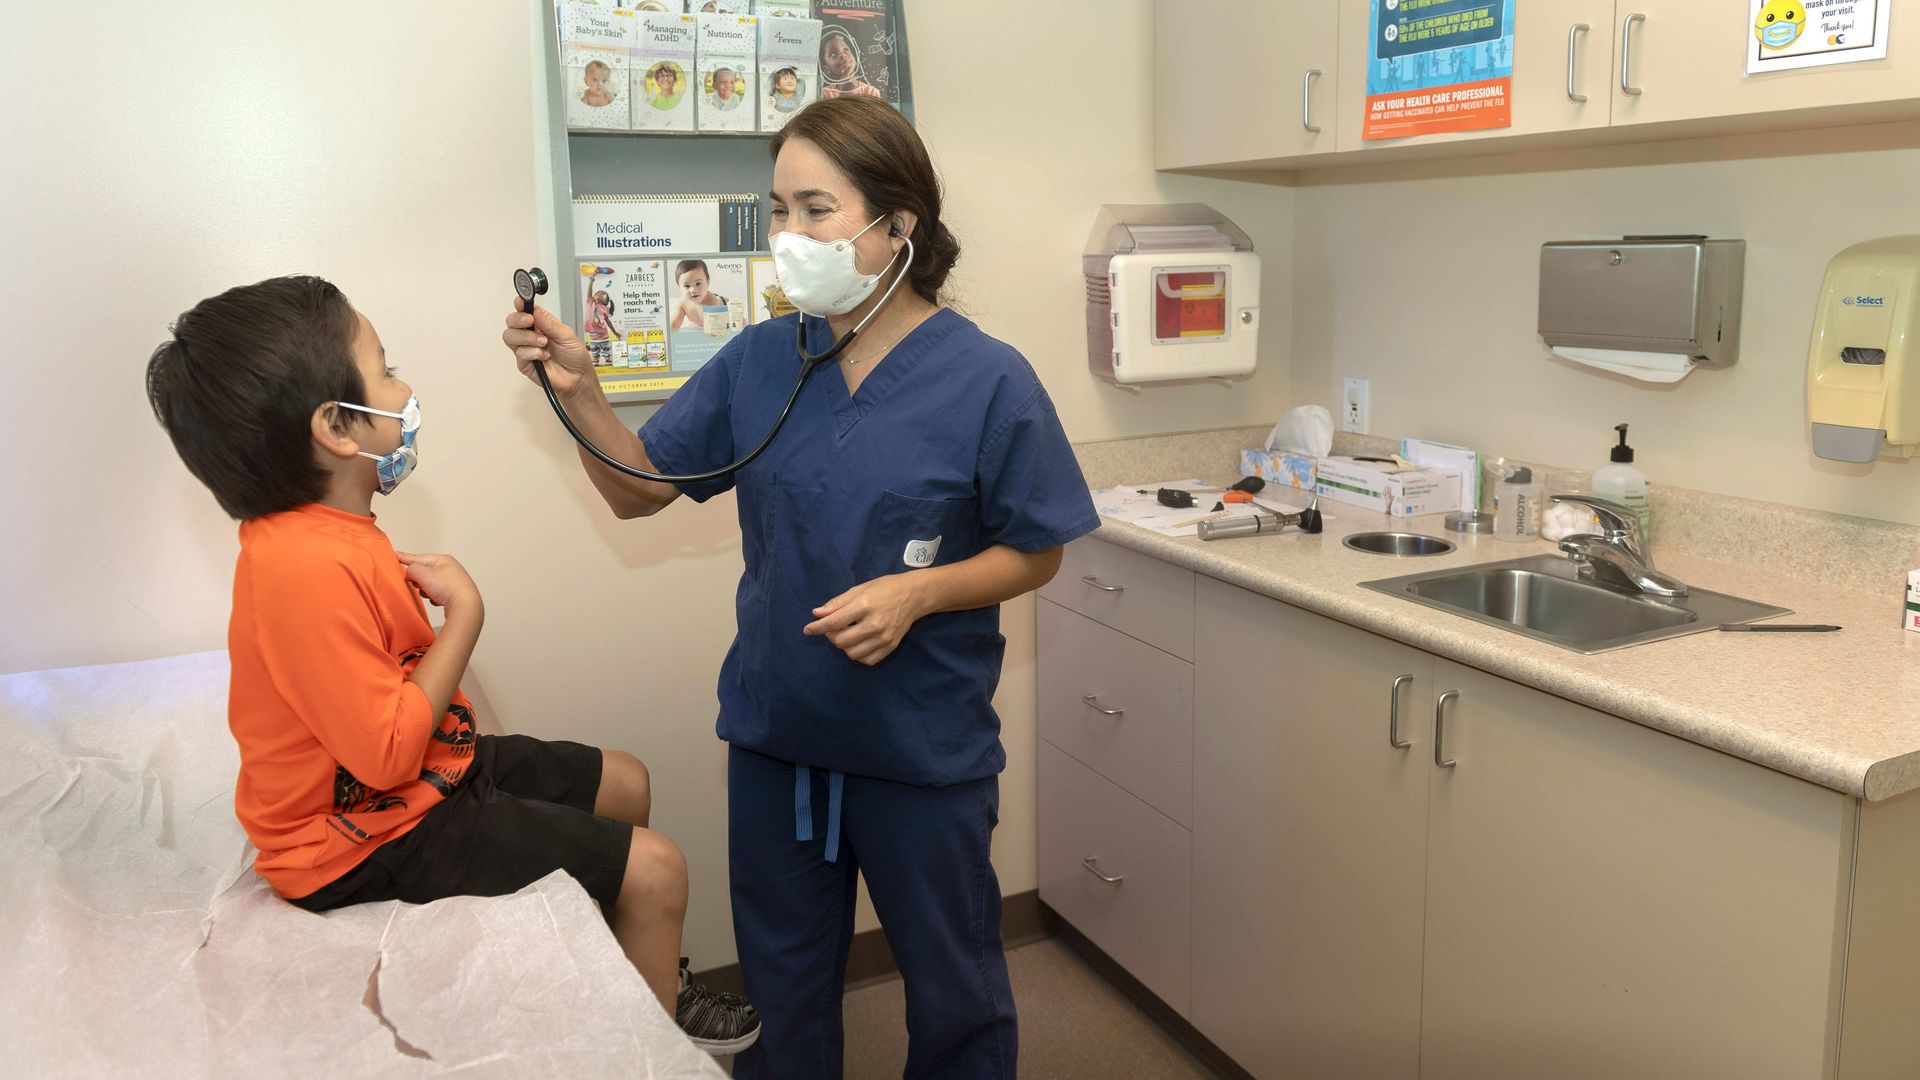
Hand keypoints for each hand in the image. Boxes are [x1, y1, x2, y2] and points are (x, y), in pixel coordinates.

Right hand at [395, 551, 481, 614]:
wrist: (465, 607)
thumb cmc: (446, 587)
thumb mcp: (423, 574)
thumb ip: (411, 569)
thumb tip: (410, 573)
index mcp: (443, 559)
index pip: (418, 557)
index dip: (404, 558)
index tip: (393, 555)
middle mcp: (450, 568)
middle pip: (424, 572)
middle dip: (418, 579)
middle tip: (418, 584)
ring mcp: (453, 581)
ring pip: (429, 584)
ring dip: (425, 590)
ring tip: (430, 594)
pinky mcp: (454, 594)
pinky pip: (436, 593)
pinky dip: (433, 597)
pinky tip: (437, 601)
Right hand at [502, 302, 594, 396]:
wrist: (577, 377)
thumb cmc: (574, 356)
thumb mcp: (567, 335)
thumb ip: (550, 323)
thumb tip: (535, 310)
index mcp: (540, 324)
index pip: (524, 311)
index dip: (519, 305)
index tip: (520, 302)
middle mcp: (530, 334)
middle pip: (511, 322)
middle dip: (518, 319)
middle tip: (530, 322)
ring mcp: (525, 348)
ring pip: (510, 336)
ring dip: (527, 337)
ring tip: (543, 342)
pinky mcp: (524, 363)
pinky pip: (520, 353)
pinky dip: (533, 353)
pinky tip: (545, 356)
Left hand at [803, 575, 927, 666]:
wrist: (914, 596)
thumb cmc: (884, 588)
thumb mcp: (860, 589)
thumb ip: (838, 603)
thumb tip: (817, 614)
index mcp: (865, 605)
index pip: (835, 622)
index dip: (818, 627)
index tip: (807, 629)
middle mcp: (875, 624)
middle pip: (841, 641)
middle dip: (831, 636)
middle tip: (833, 628)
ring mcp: (884, 638)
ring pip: (852, 653)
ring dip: (844, 646)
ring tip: (847, 634)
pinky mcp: (891, 646)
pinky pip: (867, 660)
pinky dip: (858, 655)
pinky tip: (858, 644)